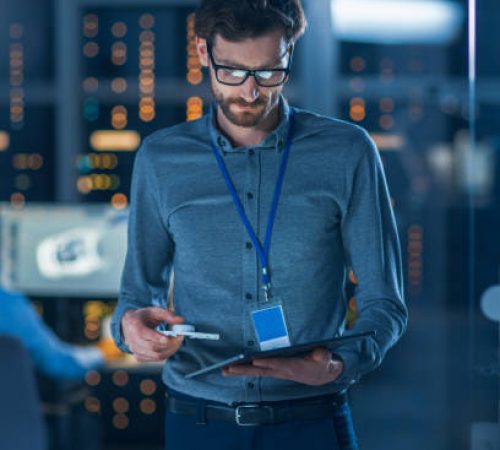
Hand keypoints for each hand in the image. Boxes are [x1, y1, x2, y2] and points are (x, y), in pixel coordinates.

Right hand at [121, 307, 184, 362]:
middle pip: (153, 348)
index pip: (147, 336)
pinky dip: (165, 354)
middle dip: (170, 344)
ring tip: (177, 342)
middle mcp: (133, 341)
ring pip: (156, 356)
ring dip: (170, 350)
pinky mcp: (139, 357)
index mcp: (135, 327)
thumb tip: (181, 320)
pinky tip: (170, 347)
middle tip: (180, 338)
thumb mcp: (154, 311)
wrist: (128, 324)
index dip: (161, 338)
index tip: (175, 335)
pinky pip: (155, 359)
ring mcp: (135, 351)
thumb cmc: (143, 317)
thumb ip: (167, 315)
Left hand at [222, 347, 343, 385]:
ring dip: (240, 371)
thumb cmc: (322, 364)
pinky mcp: (274, 370)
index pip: (279, 364)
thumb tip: (321, 353)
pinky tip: (234, 369)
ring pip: (256, 371)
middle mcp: (282, 371)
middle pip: (261, 370)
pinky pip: (257, 370)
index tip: (256, 360)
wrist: (321, 375)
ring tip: (224, 370)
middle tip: (228, 369)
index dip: (269, 362)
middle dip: (245, 369)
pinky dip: (245, 369)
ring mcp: (277, 371)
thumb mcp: (326, 360)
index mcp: (294, 367)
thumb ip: (323, 356)